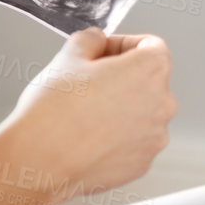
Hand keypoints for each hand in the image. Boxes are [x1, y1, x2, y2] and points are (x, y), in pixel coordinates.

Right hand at [0, 28, 176, 204]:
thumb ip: (90, 40)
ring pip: (139, 112)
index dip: (122, 43)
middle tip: (85, 80)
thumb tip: (96, 42)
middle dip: (119, 76)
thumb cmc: (55, 109)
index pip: (152, 46)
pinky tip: (84, 134)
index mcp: (149, 71)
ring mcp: (154, 138)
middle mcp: (161, 105)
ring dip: (117, 106)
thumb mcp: (67, 56)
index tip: (101, 51)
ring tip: (81, 110)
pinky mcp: (141, 163)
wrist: (42, 159)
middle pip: (147, 80)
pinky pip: (132, 140)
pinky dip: (114, 134)